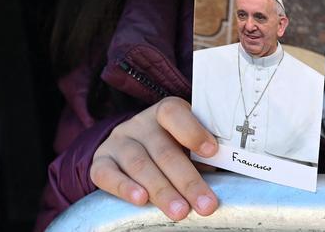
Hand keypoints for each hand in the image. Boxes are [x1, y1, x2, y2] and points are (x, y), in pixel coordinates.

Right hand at [90, 96, 218, 219]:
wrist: (127, 150)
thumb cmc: (170, 148)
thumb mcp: (186, 145)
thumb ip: (201, 155)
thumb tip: (224, 171)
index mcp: (165, 113)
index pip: (174, 113)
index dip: (193, 131)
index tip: (212, 152)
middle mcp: (140, 124)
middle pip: (163, 150)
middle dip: (187, 180)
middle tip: (205, 204)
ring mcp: (118, 141)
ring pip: (140, 164)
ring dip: (162, 190)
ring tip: (180, 211)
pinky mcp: (100, 161)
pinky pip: (107, 174)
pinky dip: (124, 187)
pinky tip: (140, 200)